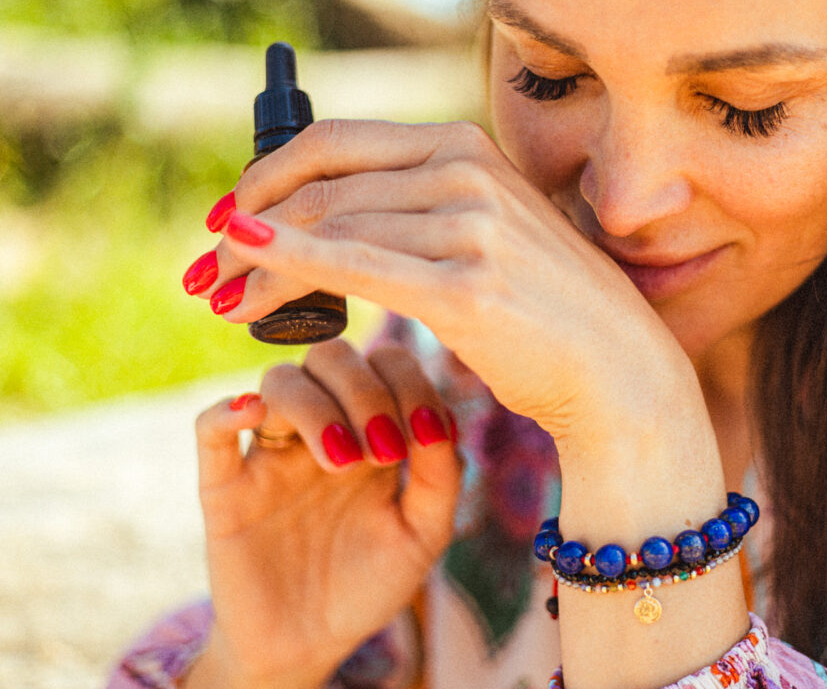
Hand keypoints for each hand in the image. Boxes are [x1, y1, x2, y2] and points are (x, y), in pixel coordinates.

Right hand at [186, 338, 460, 688]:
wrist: (311, 644)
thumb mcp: (423, 534)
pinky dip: (226, 411)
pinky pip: (210, 428)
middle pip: (331, 357)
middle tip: (384, 450)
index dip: (409, 381)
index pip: (386, 363)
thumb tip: (437, 419)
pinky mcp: (225, 488)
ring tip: (343, 461)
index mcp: (372, 428)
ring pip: (279, 381)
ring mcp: (271, 452)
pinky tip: (252, 415)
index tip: (425, 435)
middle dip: (365, 390)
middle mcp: (322, 427)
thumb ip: (441, 477)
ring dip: (316, 406)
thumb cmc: (370, 583)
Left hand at [196, 120, 706, 443]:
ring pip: (329, 229)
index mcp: (465, 146)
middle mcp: (466, 171)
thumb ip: (417, 205)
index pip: (335, 143)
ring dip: (258, 265)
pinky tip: (245, 267)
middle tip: (205, 272)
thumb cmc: (544, 307)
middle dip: (246, 228)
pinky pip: (356, 267)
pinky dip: (288, 261)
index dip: (264, 176)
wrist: (616, 368)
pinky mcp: (466, 286)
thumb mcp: (483, 231)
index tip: (225, 217)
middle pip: (322, 187)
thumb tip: (328, 208)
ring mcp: (470, 225)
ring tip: (222, 302)